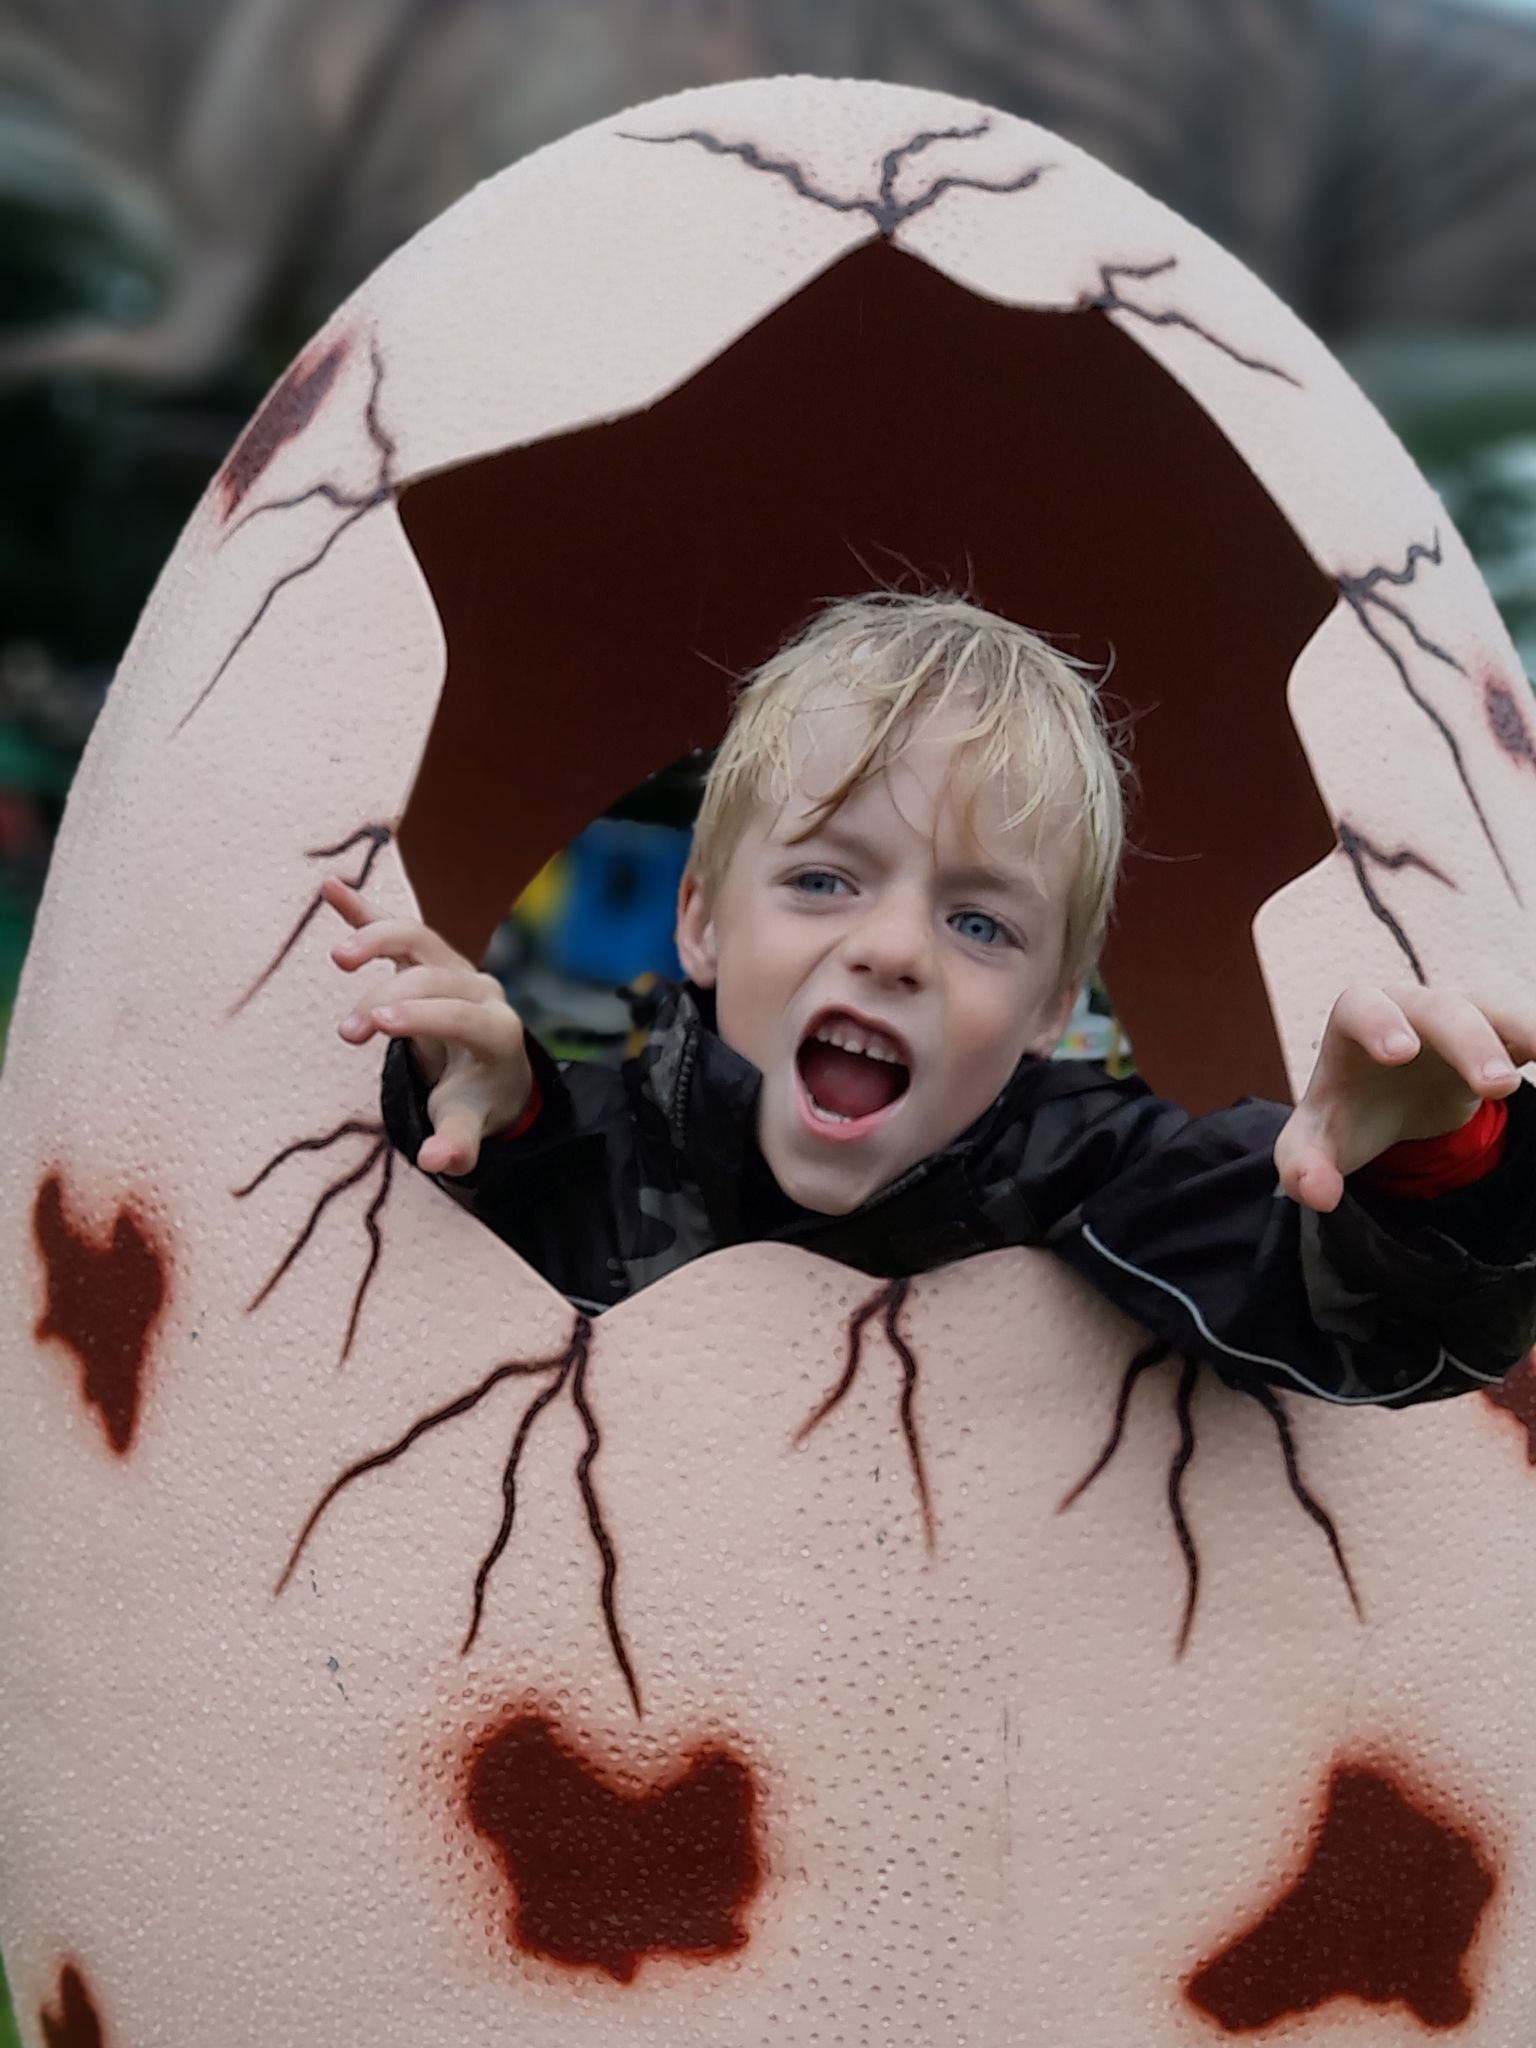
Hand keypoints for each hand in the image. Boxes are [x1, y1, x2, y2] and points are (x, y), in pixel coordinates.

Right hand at [324, 875, 533, 1175]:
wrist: (492, 1071)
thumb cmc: (477, 1101)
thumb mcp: (469, 1125)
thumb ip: (457, 1145)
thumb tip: (435, 1161)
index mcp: (496, 1029)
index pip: (459, 1013)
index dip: (420, 1015)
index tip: (376, 1024)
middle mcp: (481, 989)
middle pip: (432, 977)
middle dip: (387, 997)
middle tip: (348, 1032)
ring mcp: (454, 967)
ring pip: (417, 936)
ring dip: (376, 939)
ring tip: (338, 959)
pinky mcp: (426, 958)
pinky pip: (395, 926)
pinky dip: (363, 909)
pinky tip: (329, 887)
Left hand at [1274, 983, 1535, 1212]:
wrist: (1384, 1104)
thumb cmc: (1346, 1115)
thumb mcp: (1314, 1145)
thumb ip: (1302, 1167)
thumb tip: (1319, 1195)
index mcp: (1356, 1023)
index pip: (1363, 1006)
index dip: (1380, 1023)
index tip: (1400, 1054)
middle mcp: (1410, 1009)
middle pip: (1443, 1008)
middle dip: (1470, 1043)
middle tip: (1496, 1087)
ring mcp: (1459, 1016)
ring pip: (1495, 1011)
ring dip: (1521, 1034)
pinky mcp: (1498, 1035)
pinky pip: (1526, 1030)